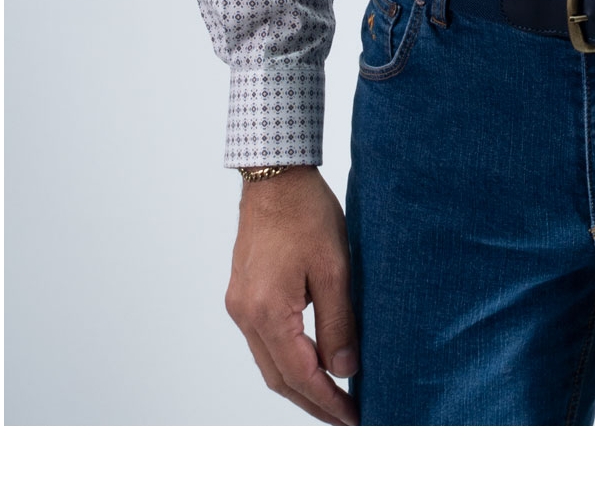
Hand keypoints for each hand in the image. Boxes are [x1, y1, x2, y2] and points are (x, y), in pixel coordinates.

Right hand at [225, 166, 359, 425]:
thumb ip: (338, 322)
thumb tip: (344, 369)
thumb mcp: (334, 267)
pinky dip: (287, 360)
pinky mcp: (242, 294)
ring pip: (269, 363)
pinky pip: (263, 342)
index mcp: (267, 311)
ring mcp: (240, 305)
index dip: (328, 401)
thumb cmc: (306, 213)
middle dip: (313, 403)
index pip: (300, 375)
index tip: (354, 418)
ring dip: (299, 385)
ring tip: (332, 399)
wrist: (275, 175)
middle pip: (279, 378)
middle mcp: (246, 314)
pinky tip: (309, 363)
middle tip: (346, 419)